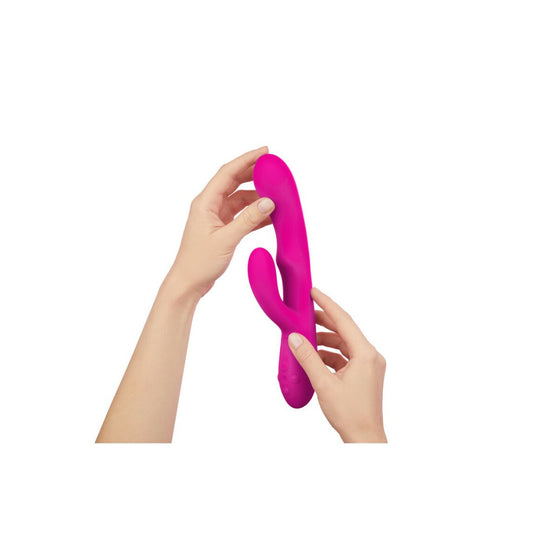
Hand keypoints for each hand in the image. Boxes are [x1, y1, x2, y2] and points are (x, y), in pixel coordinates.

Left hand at [168, 146, 274, 298]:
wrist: (189, 283)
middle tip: (274, 168)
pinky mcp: (222, 228)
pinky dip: (255, 213)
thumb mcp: (226, 240)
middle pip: (234, 181)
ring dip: (257, 196)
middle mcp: (210, 205)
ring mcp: (216, 217)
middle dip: (254, 173)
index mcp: (205, 202)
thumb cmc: (199, 262)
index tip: (265, 152)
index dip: (246, 160)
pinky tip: (270, 215)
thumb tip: (268, 202)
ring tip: (276, 194)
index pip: (228, 173)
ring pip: (240, 198)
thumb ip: (248, 220)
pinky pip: (242, 214)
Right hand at [288, 287, 386, 442]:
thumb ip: (308, 358)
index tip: (314, 292)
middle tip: (305, 313)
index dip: (327, 304)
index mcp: (366, 354)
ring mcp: (369, 366)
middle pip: (345, 330)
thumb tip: (295, 338)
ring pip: (344, 344)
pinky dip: (330, 355)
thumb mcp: (324, 384)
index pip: (344, 320)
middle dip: (324, 321)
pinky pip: (346, 357)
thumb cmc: (350, 415)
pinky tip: (315, 358)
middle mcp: (371, 356)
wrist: (365, 439)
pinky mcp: (365, 375)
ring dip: (325, 340)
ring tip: (306, 339)